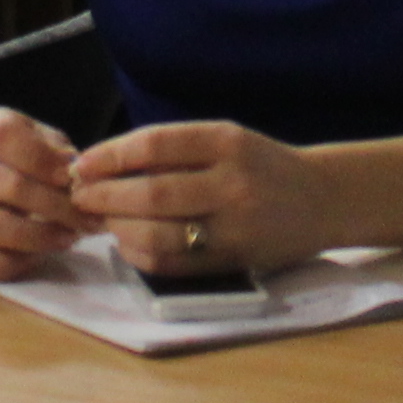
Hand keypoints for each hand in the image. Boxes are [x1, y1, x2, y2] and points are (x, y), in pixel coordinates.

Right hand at [0, 105, 95, 282]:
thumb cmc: (24, 162)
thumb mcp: (44, 142)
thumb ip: (58, 153)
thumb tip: (72, 174)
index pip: (2, 134)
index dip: (41, 157)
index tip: (69, 176)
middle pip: (7, 185)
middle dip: (55, 205)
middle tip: (84, 218)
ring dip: (38, 236)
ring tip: (68, 237)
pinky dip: (15, 262)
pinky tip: (39, 255)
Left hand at [72, 119, 324, 276]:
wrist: (322, 199)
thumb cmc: (262, 165)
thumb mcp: (227, 139)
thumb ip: (175, 150)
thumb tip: (105, 164)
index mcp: (228, 142)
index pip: (155, 144)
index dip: (110, 155)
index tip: (82, 163)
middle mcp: (233, 183)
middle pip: (152, 192)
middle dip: (105, 195)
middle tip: (79, 196)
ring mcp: (234, 226)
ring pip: (159, 232)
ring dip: (119, 227)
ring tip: (100, 220)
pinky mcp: (232, 261)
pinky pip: (173, 263)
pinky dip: (140, 254)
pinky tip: (126, 243)